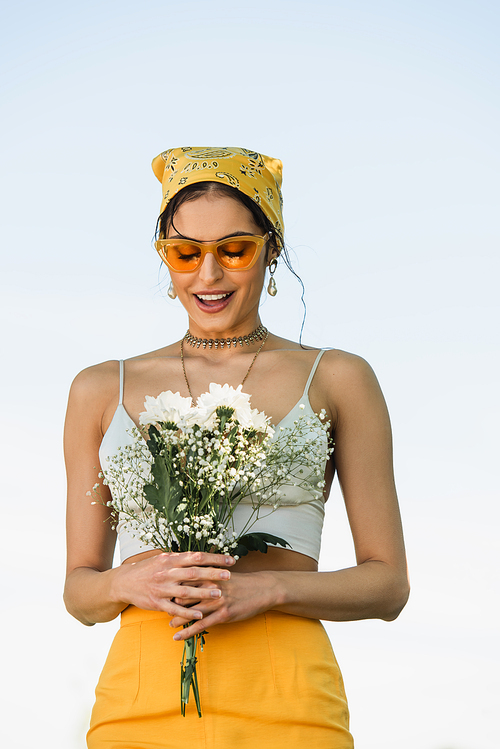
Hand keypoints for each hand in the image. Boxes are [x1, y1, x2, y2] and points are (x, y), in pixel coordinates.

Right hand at [112, 551, 234, 620]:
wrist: (124, 582)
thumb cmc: (147, 569)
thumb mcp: (162, 559)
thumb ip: (180, 559)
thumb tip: (201, 556)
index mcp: (170, 559)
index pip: (197, 556)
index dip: (214, 558)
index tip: (230, 560)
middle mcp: (167, 572)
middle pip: (194, 572)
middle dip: (212, 573)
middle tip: (229, 575)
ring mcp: (162, 588)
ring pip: (186, 591)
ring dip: (203, 593)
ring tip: (219, 594)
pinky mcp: (157, 603)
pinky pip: (175, 608)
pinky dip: (188, 612)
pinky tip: (200, 615)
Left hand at [169, 569, 283, 639]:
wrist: (262, 589)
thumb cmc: (242, 582)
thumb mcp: (224, 574)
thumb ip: (207, 574)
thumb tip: (193, 575)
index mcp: (209, 574)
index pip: (184, 579)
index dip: (172, 586)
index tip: (164, 590)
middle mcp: (210, 587)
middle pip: (183, 595)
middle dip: (171, 603)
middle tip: (162, 608)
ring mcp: (216, 601)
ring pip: (189, 611)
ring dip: (176, 619)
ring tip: (169, 624)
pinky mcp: (223, 614)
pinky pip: (200, 626)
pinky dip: (186, 632)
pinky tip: (177, 637)